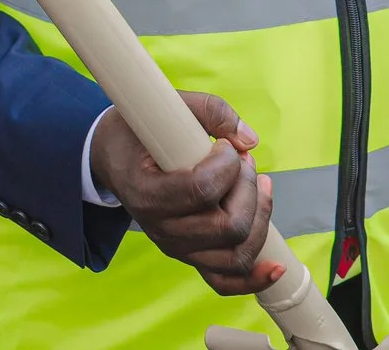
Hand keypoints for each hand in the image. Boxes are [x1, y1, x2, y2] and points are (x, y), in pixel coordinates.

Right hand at [88, 92, 280, 295]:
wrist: (112, 159)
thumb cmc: (137, 133)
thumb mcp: (163, 107)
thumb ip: (209, 111)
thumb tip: (250, 141)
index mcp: (148, 194)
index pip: (202, 191)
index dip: (227, 166)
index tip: (225, 146)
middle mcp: (161, 229)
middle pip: (229, 226)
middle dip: (249, 188)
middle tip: (243, 161)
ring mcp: (176, 248)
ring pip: (236, 255)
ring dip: (260, 218)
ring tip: (259, 185)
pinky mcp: (190, 256)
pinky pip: (225, 281)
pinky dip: (254, 279)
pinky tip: (275, 267)